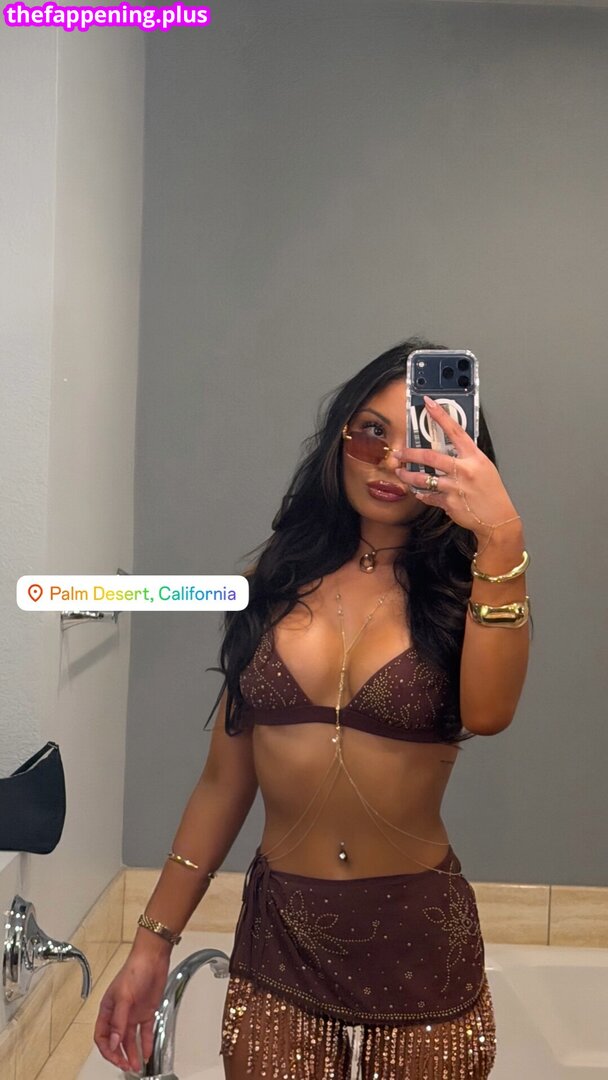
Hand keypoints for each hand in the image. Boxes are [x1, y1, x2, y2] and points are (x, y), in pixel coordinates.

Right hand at [93, 946, 170, 1072]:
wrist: (153, 958)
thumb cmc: (134, 970)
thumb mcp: (123, 996)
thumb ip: (118, 1021)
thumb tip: (113, 1042)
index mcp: (108, 1009)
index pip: (102, 1036)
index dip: (107, 1050)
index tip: (116, 1058)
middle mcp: (119, 1014)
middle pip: (116, 1041)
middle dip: (119, 1055)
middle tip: (127, 1066)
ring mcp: (133, 1014)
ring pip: (130, 1039)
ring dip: (133, 1053)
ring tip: (137, 1065)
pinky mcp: (147, 1012)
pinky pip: (145, 1032)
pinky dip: (146, 1043)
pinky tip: (148, 1052)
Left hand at [395, 396, 519, 540]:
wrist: (498, 517)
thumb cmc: (492, 490)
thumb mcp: (483, 466)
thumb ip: (465, 456)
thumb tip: (448, 447)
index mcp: (473, 457)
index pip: (455, 431)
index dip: (440, 415)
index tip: (428, 404)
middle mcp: (463, 470)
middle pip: (429, 456)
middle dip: (410, 453)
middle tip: (400, 452)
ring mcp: (454, 488)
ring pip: (423, 478)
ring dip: (407, 475)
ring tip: (400, 472)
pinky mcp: (448, 503)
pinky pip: (428, 496)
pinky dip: (422, 493)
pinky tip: (418, 491)